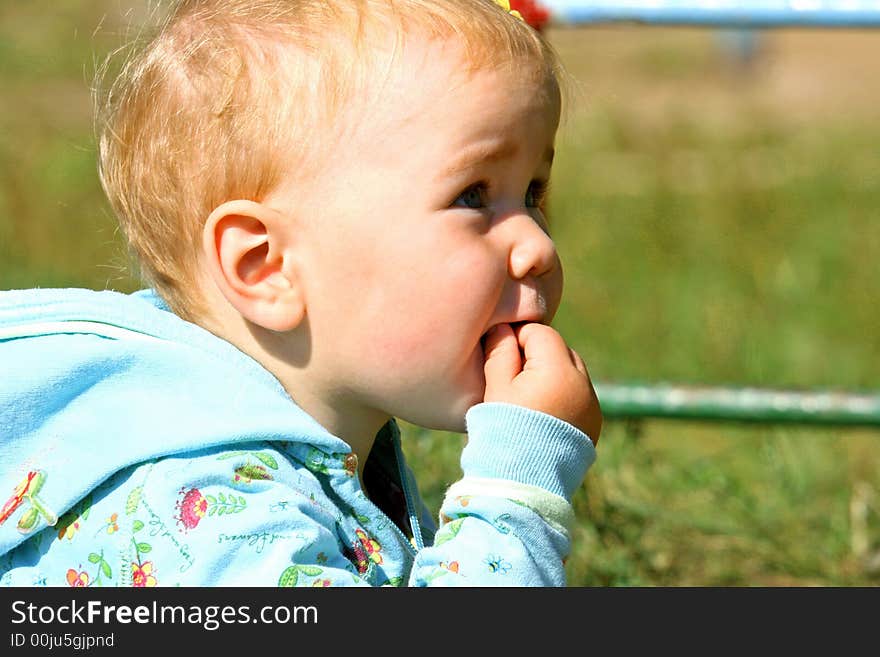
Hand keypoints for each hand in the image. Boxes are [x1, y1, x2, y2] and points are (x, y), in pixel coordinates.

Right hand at [482, 322, 601, 443]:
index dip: (516, 341)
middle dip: (537, 357)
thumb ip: (500, 351)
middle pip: (559, 350)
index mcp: (559, 369)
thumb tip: (504, 328)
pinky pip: (578, 396)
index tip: (500, 360)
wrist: (523, 481)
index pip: (540, 333)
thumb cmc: (503, 430)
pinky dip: (562, 397)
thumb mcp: (495, 387)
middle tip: (512, 380)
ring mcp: (592, 404)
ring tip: (527, 400)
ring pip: (570, 373)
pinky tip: (542, 415)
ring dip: (551, 376)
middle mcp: (583, 383)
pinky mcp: (593, 423)